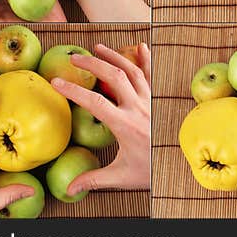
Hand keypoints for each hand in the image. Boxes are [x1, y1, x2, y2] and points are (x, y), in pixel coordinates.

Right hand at [51, 44, 150, 193]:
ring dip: (115, 56)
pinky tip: (141, 46)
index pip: (95, 102)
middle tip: (75, 58)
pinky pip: (152, 75)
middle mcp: (138, 108)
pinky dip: (146, 59)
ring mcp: (150, 101)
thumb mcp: (121, 176)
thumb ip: (94, 179)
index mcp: (125, 125)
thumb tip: (69, 190)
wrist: (179, 164)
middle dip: (93, 64)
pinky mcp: (158, 99)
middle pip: (114, 76)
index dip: (74, 91)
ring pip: (132, 71)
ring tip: (98, 48)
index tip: (56, 82)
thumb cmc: (151, 170)